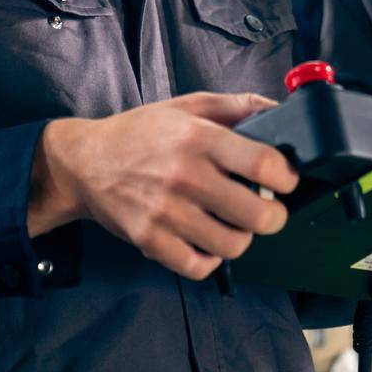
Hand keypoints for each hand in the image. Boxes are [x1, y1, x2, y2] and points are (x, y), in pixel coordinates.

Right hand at [28, 92, 298, 279]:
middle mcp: (184, 175)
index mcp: (198, 138)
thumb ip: (238, 105)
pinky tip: (207, 242)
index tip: (287, 181)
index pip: (263, 164)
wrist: (84, 161)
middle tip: (270, 211)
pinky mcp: (148, 239)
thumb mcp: (188, 105)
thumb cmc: (141, 132)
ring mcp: (165, 211)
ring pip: (232, 245)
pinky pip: (198, 266)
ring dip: (243, 238)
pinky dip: (210, 260)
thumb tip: (281, 108)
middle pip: (255, 214)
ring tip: (236, 225)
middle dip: (274, 217)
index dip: (287, 177)